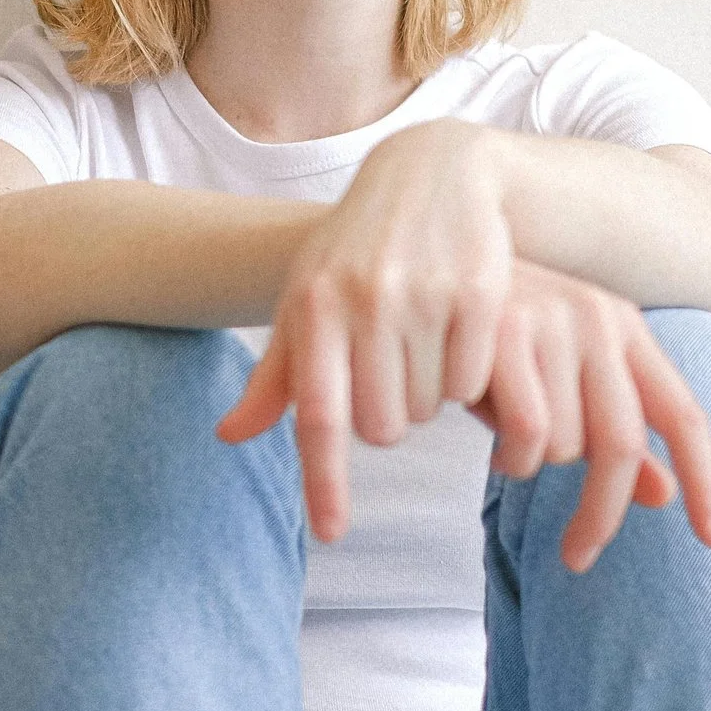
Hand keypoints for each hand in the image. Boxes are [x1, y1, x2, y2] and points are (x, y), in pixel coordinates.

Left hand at [213, 121, 710, 567]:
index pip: (317, 415)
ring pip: (432, 407)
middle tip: (394, 373)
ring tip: (424, 344)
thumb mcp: (307, 301)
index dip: (324, 480)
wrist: (430, 177)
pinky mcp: (480, 292)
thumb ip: (276, 376)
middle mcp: (365, 300)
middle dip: (390, 415)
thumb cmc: (354, 253)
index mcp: (313, 307)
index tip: (332, 534)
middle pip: (384, 425)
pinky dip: (470, 375)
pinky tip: (458, 336)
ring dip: (430, 394)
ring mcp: (424, 294)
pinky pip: (476, 379)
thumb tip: (230, 437)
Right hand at [461, 258, 710, 568]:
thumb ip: (608, 430)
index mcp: (623, 327)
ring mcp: (551, 322)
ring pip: (565, 445)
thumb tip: (664, 495)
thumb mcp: (559, 380)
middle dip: (600, 515)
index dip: (707, 482)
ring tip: (505, 447)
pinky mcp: (502, 332)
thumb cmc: (492, 335)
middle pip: (623, 445)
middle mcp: (597, 319)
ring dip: (531, 467)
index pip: (684, 416)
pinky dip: (507, 456)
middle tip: (576, 557)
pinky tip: (487, 440)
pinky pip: (526, 433)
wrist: (423, 256)